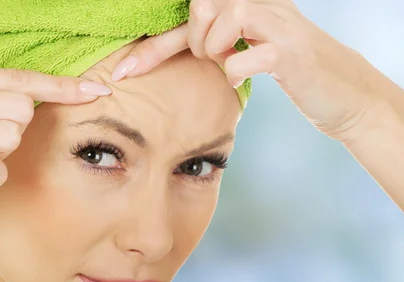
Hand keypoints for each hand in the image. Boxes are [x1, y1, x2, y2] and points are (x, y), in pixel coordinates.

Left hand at [110, 0, 395, 141]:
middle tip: (209, 58)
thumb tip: (163, 50)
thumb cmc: (286, 70)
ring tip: (228, 63)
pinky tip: (245, 78)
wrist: (340, 92)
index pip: (192, 14)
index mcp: (249, 2)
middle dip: (192, 40)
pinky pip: (239, 59)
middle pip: (201, 5)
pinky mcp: (288, 52)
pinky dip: (234, 73)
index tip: (122, 72)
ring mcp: (278, 24)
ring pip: (221, 21)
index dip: (152, 46)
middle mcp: (263, 2)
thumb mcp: (247, 48)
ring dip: (213, 51)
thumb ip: (213, 41)